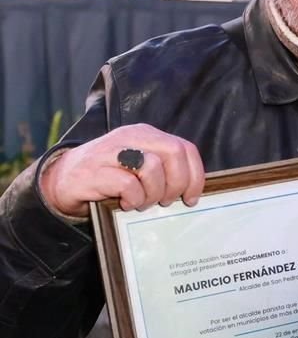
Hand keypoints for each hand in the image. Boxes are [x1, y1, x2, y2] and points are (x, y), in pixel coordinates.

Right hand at [39, 124, 204, 218]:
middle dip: (177, 183)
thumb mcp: (139, 167)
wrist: (62, 181)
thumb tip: (192, 190)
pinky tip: (127, 204)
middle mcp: (131, 137)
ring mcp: (111, 152)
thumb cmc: (109, 177)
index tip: (192, 197)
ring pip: (152, 168)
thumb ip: (163, 169)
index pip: (185, 148)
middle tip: (167, 201)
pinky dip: (134, 199)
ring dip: (154, 193)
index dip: (195, 175)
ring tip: (143, 202)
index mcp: (146, 134)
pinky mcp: (95, 171)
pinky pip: (128, 185)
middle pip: (173, 153)